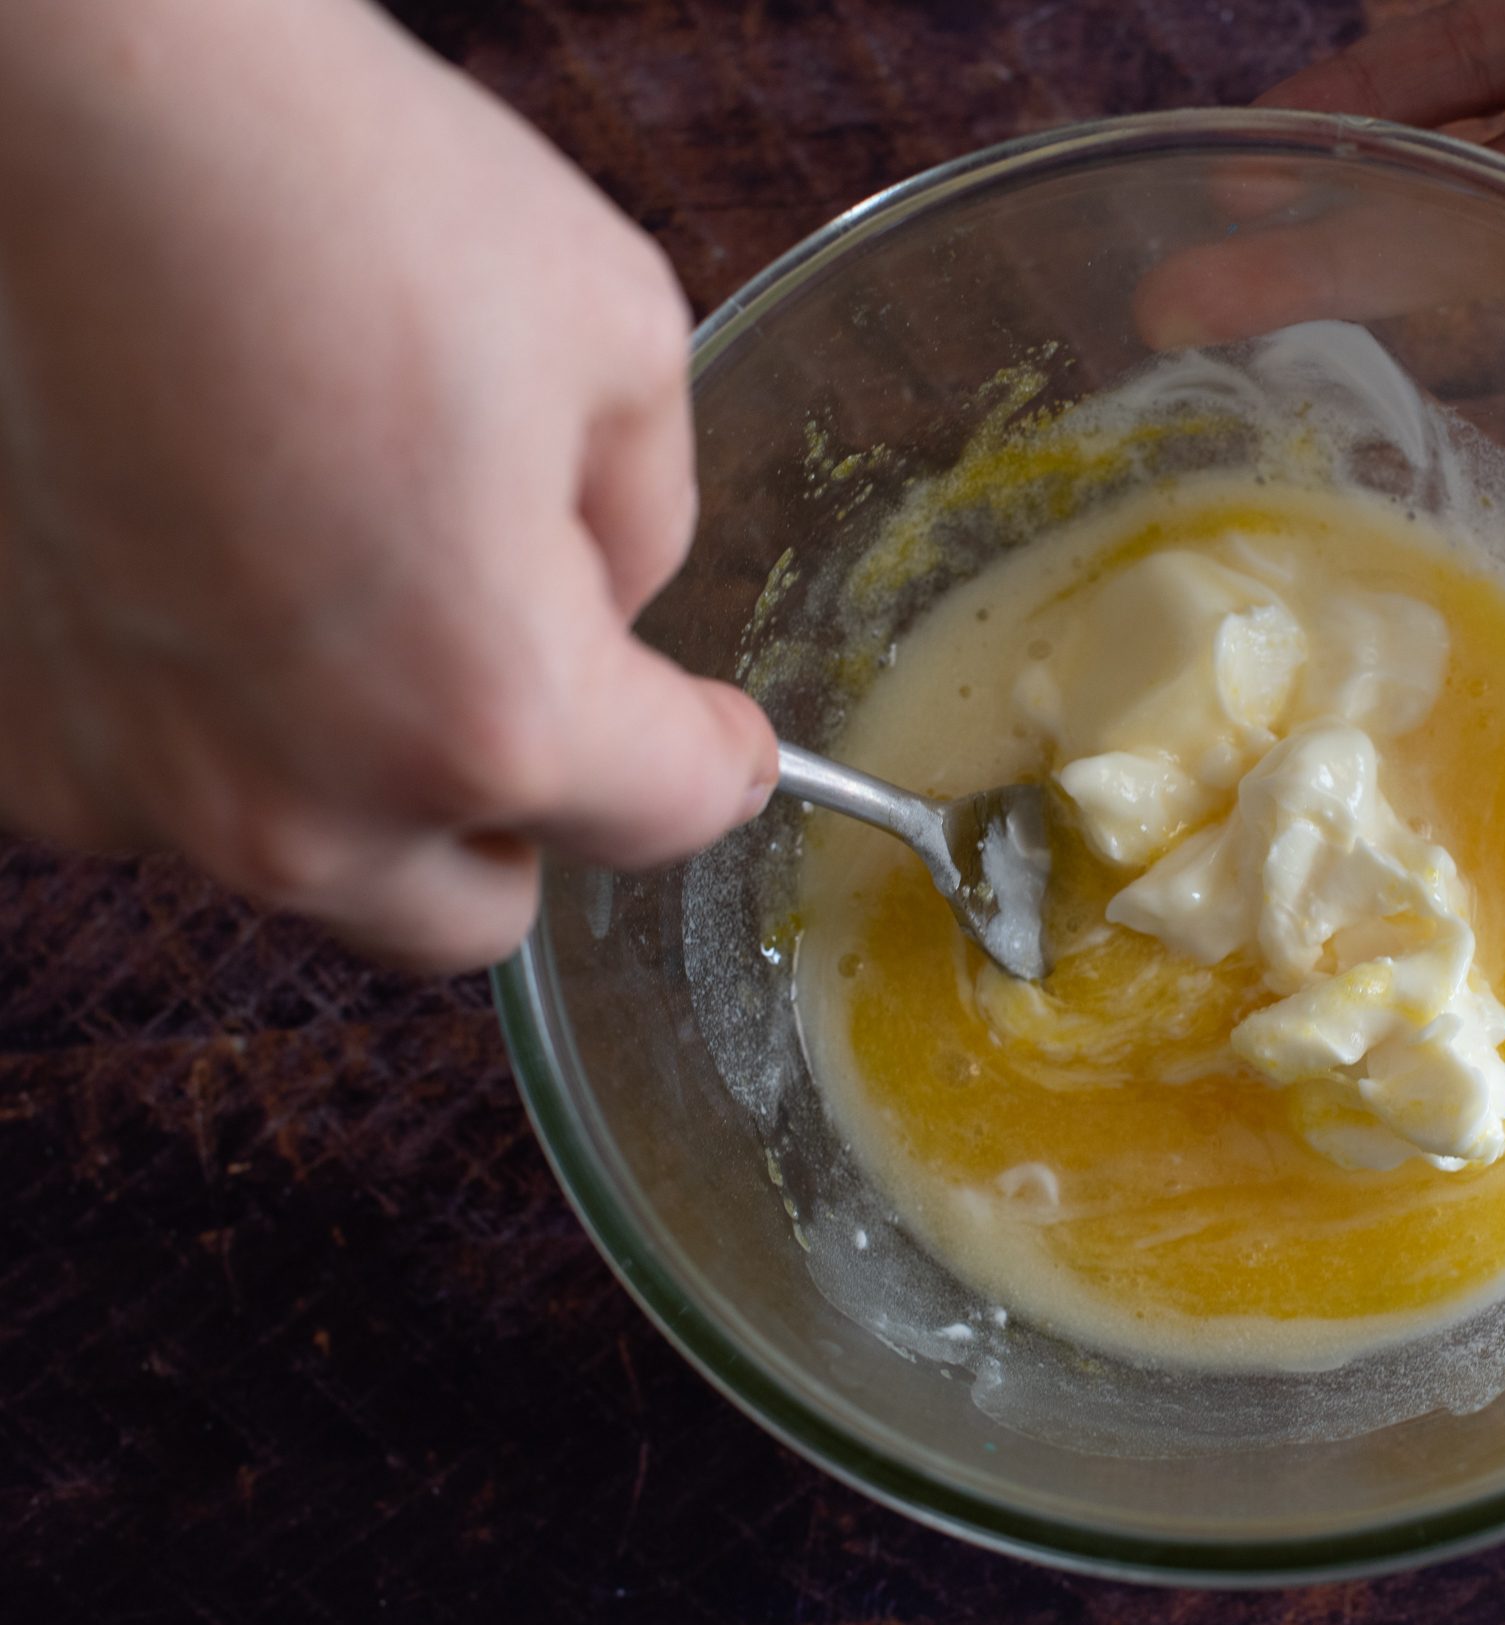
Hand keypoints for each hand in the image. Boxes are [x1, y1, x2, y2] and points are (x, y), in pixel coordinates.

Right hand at [0, 0, 775, 969]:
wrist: (78, 111)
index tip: (713, 731)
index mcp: (487, 715)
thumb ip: (646, 528)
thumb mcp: (618, 340)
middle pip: (476, 912)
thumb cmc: (340, 194)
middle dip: (527, 816)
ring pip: (309, 865)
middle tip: (529, 676)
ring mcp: (129, 783)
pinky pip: (159, 790)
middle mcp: (298, 804)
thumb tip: (610, 599)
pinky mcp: (5, 737)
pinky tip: (211, 571)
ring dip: (359, 777)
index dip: (712, 758)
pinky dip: (210, 722)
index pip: (667, 818)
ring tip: (345, 585)